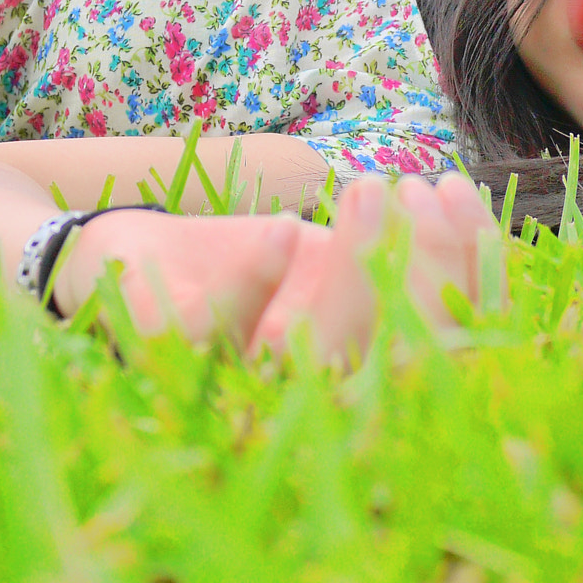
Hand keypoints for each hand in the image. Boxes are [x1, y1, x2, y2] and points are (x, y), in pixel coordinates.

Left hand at [54, 174, 503, 364]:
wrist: (118, 249)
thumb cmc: (235, 258)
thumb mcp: (318, 251)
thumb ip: (381, 256)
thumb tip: (462, 217)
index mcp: (344, 374)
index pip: (432, 345)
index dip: (465, 276)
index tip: (459, 193)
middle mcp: (295, 395)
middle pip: (387, 361)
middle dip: (420, 271)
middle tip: (418, 190)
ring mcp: (233, 379)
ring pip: (309, 348)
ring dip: (350, 264)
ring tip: (368, 188)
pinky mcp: (168, 349)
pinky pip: (218, 326)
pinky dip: (252, 279)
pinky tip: (280, 227)